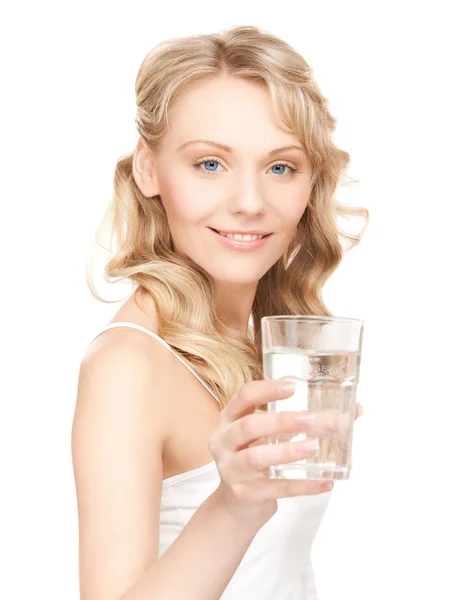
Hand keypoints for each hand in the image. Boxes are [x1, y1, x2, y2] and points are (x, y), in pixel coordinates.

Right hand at [209, 379, 363, 527]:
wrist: (236, 505)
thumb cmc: (257, 460)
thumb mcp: (268, 437)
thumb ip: (302, 421)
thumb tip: (355, 410)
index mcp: (229, 420)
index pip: (243, 396)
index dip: (266, 390)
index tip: (293, 387)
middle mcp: (224, 441)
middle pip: (248, 426)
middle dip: (280, 421)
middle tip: (309, 420)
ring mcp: (231, 469)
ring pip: (256, 457)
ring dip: (287, 451)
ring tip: (313, 447)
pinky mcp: (244, 494)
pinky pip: (275, 488)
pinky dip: (302, 485)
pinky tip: (324, 482)